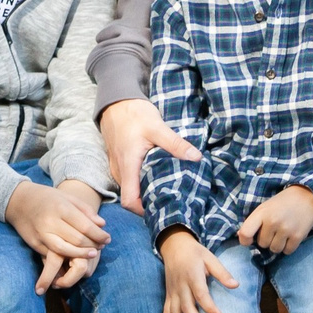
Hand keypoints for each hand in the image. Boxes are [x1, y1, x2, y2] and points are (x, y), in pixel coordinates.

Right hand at [5, 178, 111, 293]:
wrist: (19, 201)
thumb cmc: (47, 198)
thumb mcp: (67, 197)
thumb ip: (85, 210)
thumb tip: (102, 224)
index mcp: (61, 208)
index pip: (85, 226)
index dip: (99, 235)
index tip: (108, 239)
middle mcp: (50, 222)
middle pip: (77, 239)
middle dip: (93, 245)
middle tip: (101, 246)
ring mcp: (41, 234)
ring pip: (65, 250)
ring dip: (81, 255)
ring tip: (92, 254)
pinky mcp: (34, 244)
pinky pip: (52, 255)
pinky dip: (65, 258)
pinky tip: (75, 258)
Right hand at [100, 98, 199, 212]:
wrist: (115, 101)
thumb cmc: (134, 113)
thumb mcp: (157, 127)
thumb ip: (175, 144)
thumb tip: (196, 157)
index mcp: (127, 165)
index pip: (129, 201)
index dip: (143, 211)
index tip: (162, 208)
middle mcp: (119, 170)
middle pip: (131, 197)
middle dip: (148, 202)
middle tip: (171, 200)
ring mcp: (117, 166)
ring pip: (130, 188)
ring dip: (144, 191)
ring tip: (166, 188)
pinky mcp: (118, 161)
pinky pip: (128, 178)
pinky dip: (140, 181)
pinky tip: (155, 175)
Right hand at [159, 228, 237, 312]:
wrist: (174, 245)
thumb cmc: (195, 253)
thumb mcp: (210, 258)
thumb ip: (222, 273)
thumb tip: (236, 285)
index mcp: (192, 275)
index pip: (201, 294)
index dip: (210, 308)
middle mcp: (180, 285)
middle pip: (187, 307)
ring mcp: (172, 291)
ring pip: (174, 312)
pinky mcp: (168, 294)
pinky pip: (166, 310)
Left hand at [235, 184, 312, 257]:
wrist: (307, 196)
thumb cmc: (282, 202)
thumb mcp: (265, 207)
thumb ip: (254, 221)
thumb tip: (241, 236)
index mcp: (262, 213)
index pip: (245, 233)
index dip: (244, 240)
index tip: (249, 240)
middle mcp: (272, 221)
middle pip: (262, 244)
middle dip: (267, 240)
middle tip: (274, 230)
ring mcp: (286, 229)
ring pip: (275, 249)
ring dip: (277, 245)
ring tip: (282, 234)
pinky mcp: (298, 236)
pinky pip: (287, 251)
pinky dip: (288, 247)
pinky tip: (290, 237)